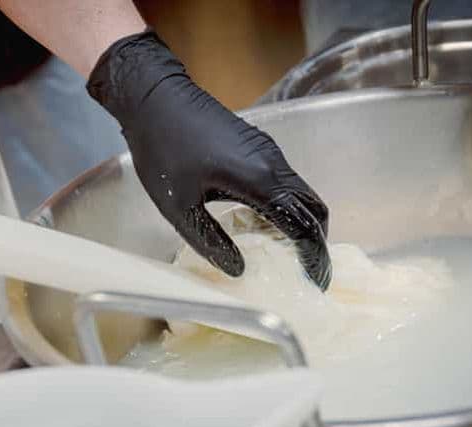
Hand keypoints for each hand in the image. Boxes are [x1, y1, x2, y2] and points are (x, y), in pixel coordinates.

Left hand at [86, 30, 330, 289]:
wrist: (154, 98)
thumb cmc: (162, 150)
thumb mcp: (180, 207)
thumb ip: (211, 241)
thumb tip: (238, 270)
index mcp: (258, 180)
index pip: (304, 225)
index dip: (314, 257)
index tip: (315, 283)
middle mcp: (273, 163)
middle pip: (314, 208)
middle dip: (316, 243)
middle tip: (306, 272)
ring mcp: (269, 151)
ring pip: (302, 193)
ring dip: (302, 224)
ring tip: (286, 255)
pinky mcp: (259, 146)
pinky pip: (286, 182)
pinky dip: (287, 207)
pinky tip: (265, 225)